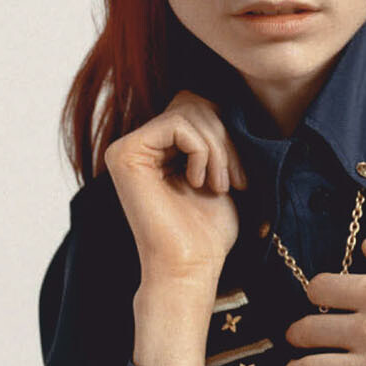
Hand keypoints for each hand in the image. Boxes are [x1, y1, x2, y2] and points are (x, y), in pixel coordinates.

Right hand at [105, 90, 246, 290]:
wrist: (191, 266)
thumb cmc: (208, 230)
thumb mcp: (222, 173)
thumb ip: (217, 136)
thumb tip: (227, 98)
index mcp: (157, 148)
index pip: (197, 108)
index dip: (226, 134)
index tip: (240, 176)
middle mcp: (137, 145)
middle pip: (192, 102)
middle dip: (224, 138)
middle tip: (233, 181)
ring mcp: (126, 148)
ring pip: (187, 110)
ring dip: (217, 149)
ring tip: (220, 185)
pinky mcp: (124, 154)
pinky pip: (177, 124)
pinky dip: (201, 151)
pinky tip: (199, 182)